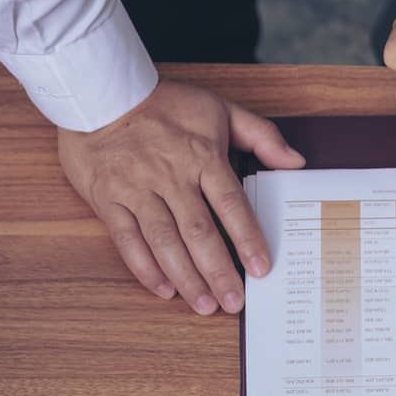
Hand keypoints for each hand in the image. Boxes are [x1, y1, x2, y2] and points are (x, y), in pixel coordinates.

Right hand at [58, 80, 303, 314]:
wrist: (99, 91)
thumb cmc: (164, 104)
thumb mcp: (220, 108)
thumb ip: (261, 136)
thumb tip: (296, 163)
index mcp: (202, 157)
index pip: (230, 205)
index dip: (247, 238)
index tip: (261, 268)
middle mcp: (170, 177)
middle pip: (199, 232)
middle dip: (218, 270)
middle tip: (234, 302)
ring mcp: (137, 189)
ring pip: (164, 241)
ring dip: (185, 277)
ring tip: (204, 304)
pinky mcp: (108, 199)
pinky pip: (127, 239)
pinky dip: (144, 267)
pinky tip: (163, 289)